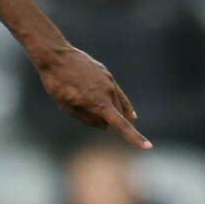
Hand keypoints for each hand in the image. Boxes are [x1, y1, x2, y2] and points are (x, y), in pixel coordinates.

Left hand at [33, 44, 151, 148]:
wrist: (56, 56)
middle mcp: (108, 92)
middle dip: (111, 123)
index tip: (148, 147)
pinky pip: (118, 92)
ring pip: (119, 103)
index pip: (121, 124)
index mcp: (98, 103)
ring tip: (116, 117)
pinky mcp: (107, 74)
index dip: (134, 137)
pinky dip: (123, 103)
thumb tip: (106, 127)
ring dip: (116, 113)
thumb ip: (87, 119)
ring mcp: (109, 81)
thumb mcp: (66, 106)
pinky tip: (130, 113)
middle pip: (117, 114)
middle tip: (93, 119)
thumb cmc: (56, 83)